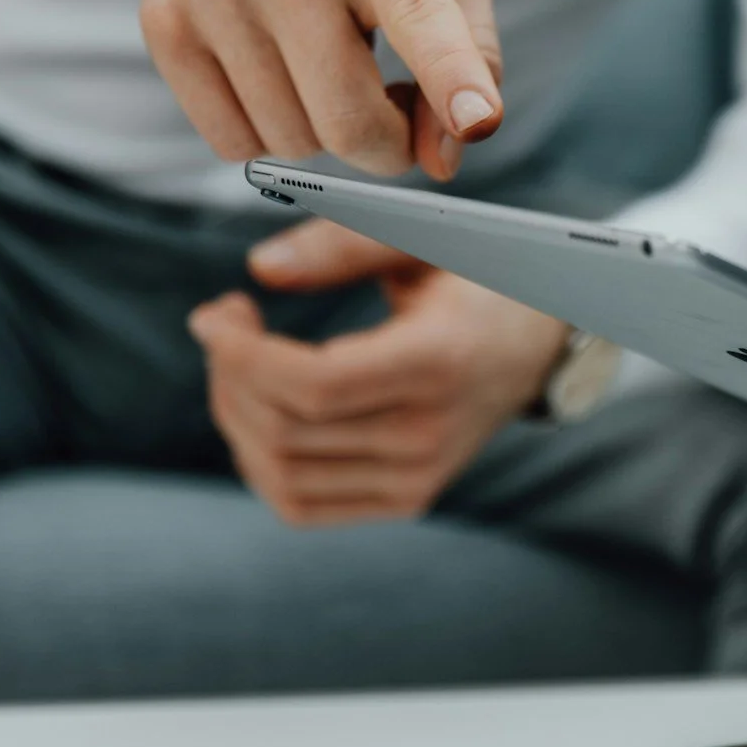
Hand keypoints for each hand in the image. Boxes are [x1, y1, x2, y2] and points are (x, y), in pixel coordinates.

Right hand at [79, 0, 503, 180]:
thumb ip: (471, 50)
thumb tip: (448, 154)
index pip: (416, 16)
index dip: (450, 79)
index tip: (478, 121)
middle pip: (347, 121)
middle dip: (389, 144)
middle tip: (398, 105)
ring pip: (290, 142)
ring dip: (326, 131)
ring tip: (333, 63)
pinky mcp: (164, 24)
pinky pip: (232, 141)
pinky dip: (269, 130)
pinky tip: (281, 72)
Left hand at [188, 219, 568, 526]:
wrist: (534, 347)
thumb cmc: (471, 280)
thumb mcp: (420, 241)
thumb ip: (341, 245)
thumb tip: (260, 268)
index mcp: (438, 364)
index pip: (314, 387)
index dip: (242, 356)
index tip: (212, 315)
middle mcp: (428, 434)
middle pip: (286, 429)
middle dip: (229, 374)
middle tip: (225, 322)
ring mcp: (417, 477)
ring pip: (282, 473)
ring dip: (235, 417)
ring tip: (238, 365)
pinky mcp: (405, 499)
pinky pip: (301, 505)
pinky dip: (259, 464)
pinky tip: (260, 412)